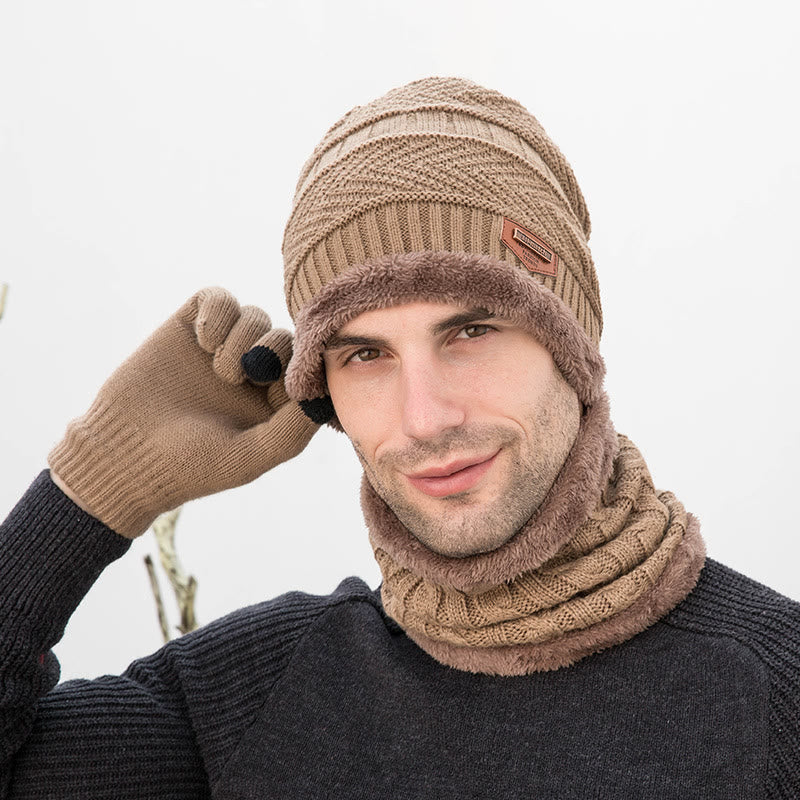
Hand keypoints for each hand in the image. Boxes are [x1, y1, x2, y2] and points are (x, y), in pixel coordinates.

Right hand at [49, 288, 324, 537]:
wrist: (122, 454)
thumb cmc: (191, 465)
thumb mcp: (252, 456)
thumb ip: (293, 428)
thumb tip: (321, 394)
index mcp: (274, 404)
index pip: (307, 368)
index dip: (303, 368)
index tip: (281, 385)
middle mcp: (252, 374)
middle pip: (285, 336)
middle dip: (274, 351)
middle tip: (248, 375)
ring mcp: (220, 349)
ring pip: (256, 316)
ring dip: (244, 336)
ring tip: (220, 369)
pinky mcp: (188, 328)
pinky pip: (218, 298)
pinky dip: (218, 312)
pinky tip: (204, 340)